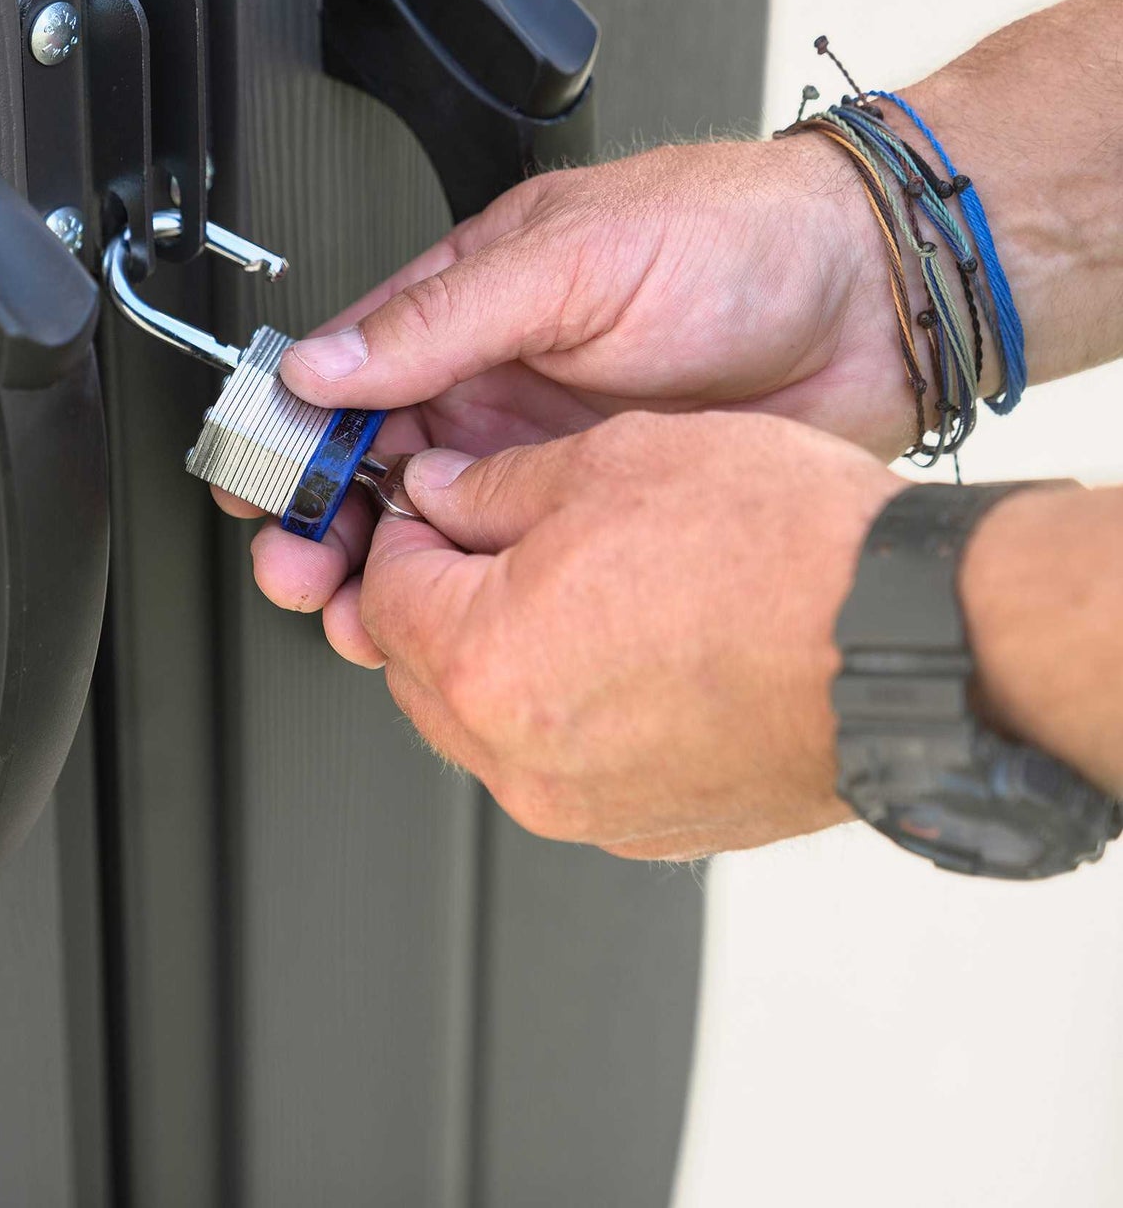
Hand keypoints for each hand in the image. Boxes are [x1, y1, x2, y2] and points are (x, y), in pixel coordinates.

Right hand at [225, 133, 912, 620]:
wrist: (874, 301)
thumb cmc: (737, 240)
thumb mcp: (572, 260)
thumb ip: (440, 318)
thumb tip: (324, 364)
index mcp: (469, 306)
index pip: (345, 375)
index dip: (290, 432)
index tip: (256, 484)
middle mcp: (493, 382)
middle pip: (370, 465)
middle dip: (321, 520)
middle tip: (301, 569)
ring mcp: (541, 452)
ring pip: (428, 525)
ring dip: (381, 571)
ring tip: (354, 613)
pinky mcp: (595, 509)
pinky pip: (505, 559)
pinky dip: (464, 594)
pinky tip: (442, 619)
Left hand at [334, 410, 903, 858]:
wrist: (914, 639)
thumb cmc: (783, 552)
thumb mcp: (612, 464)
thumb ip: (494, 487)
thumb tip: (441, 496)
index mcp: (488, 661)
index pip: (380, 595)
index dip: (401, 536)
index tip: (430, 509)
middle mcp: (522, 758)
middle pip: (418, 670)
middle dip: (435, 601)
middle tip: (486, 543)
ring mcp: (583, 808)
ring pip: (484, 726)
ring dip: (494, 658)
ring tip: (564, 590)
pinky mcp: (642, 829)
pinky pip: (557, 767)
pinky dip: (559, 712)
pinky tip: (618, 651)